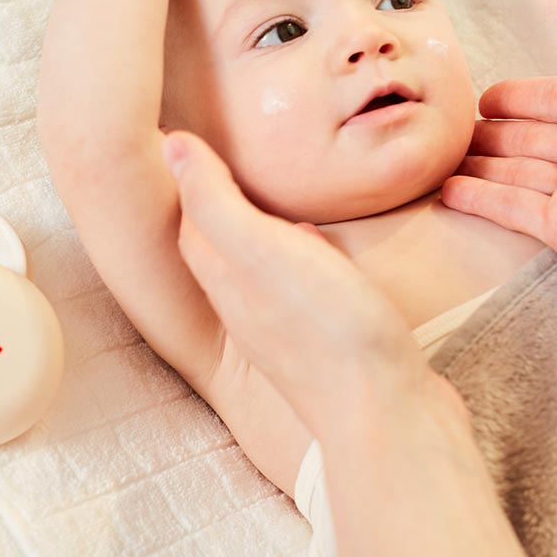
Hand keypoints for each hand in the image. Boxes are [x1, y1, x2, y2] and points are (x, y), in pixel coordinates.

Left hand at [161, 129, 452, 435]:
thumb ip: (214, 199)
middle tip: (225, 165)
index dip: (190, 182)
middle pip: (218, 245)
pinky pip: (297, 287)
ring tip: (268, 199)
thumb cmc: (324, 326)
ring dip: (256, 231)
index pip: (192, 223)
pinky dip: (298, 256)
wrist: (385, 413)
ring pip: (257, 266)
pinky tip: (319, 245)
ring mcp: (285, 328)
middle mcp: (246, 306)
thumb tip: (171, 144)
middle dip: (217, 204)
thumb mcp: (260, 249)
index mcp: (225, 280)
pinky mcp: (326, 340)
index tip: (193, 143)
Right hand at [442, 65, 556, 293]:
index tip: (484, 99)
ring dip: (476, 168)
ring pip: (513, 173)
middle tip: (450, 134)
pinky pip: (512, 211)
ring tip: (440, 161)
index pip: (550, 99)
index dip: (515, 98)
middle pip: (524, 138)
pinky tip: (449, 192)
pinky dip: (479, 201)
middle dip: (487, 135)